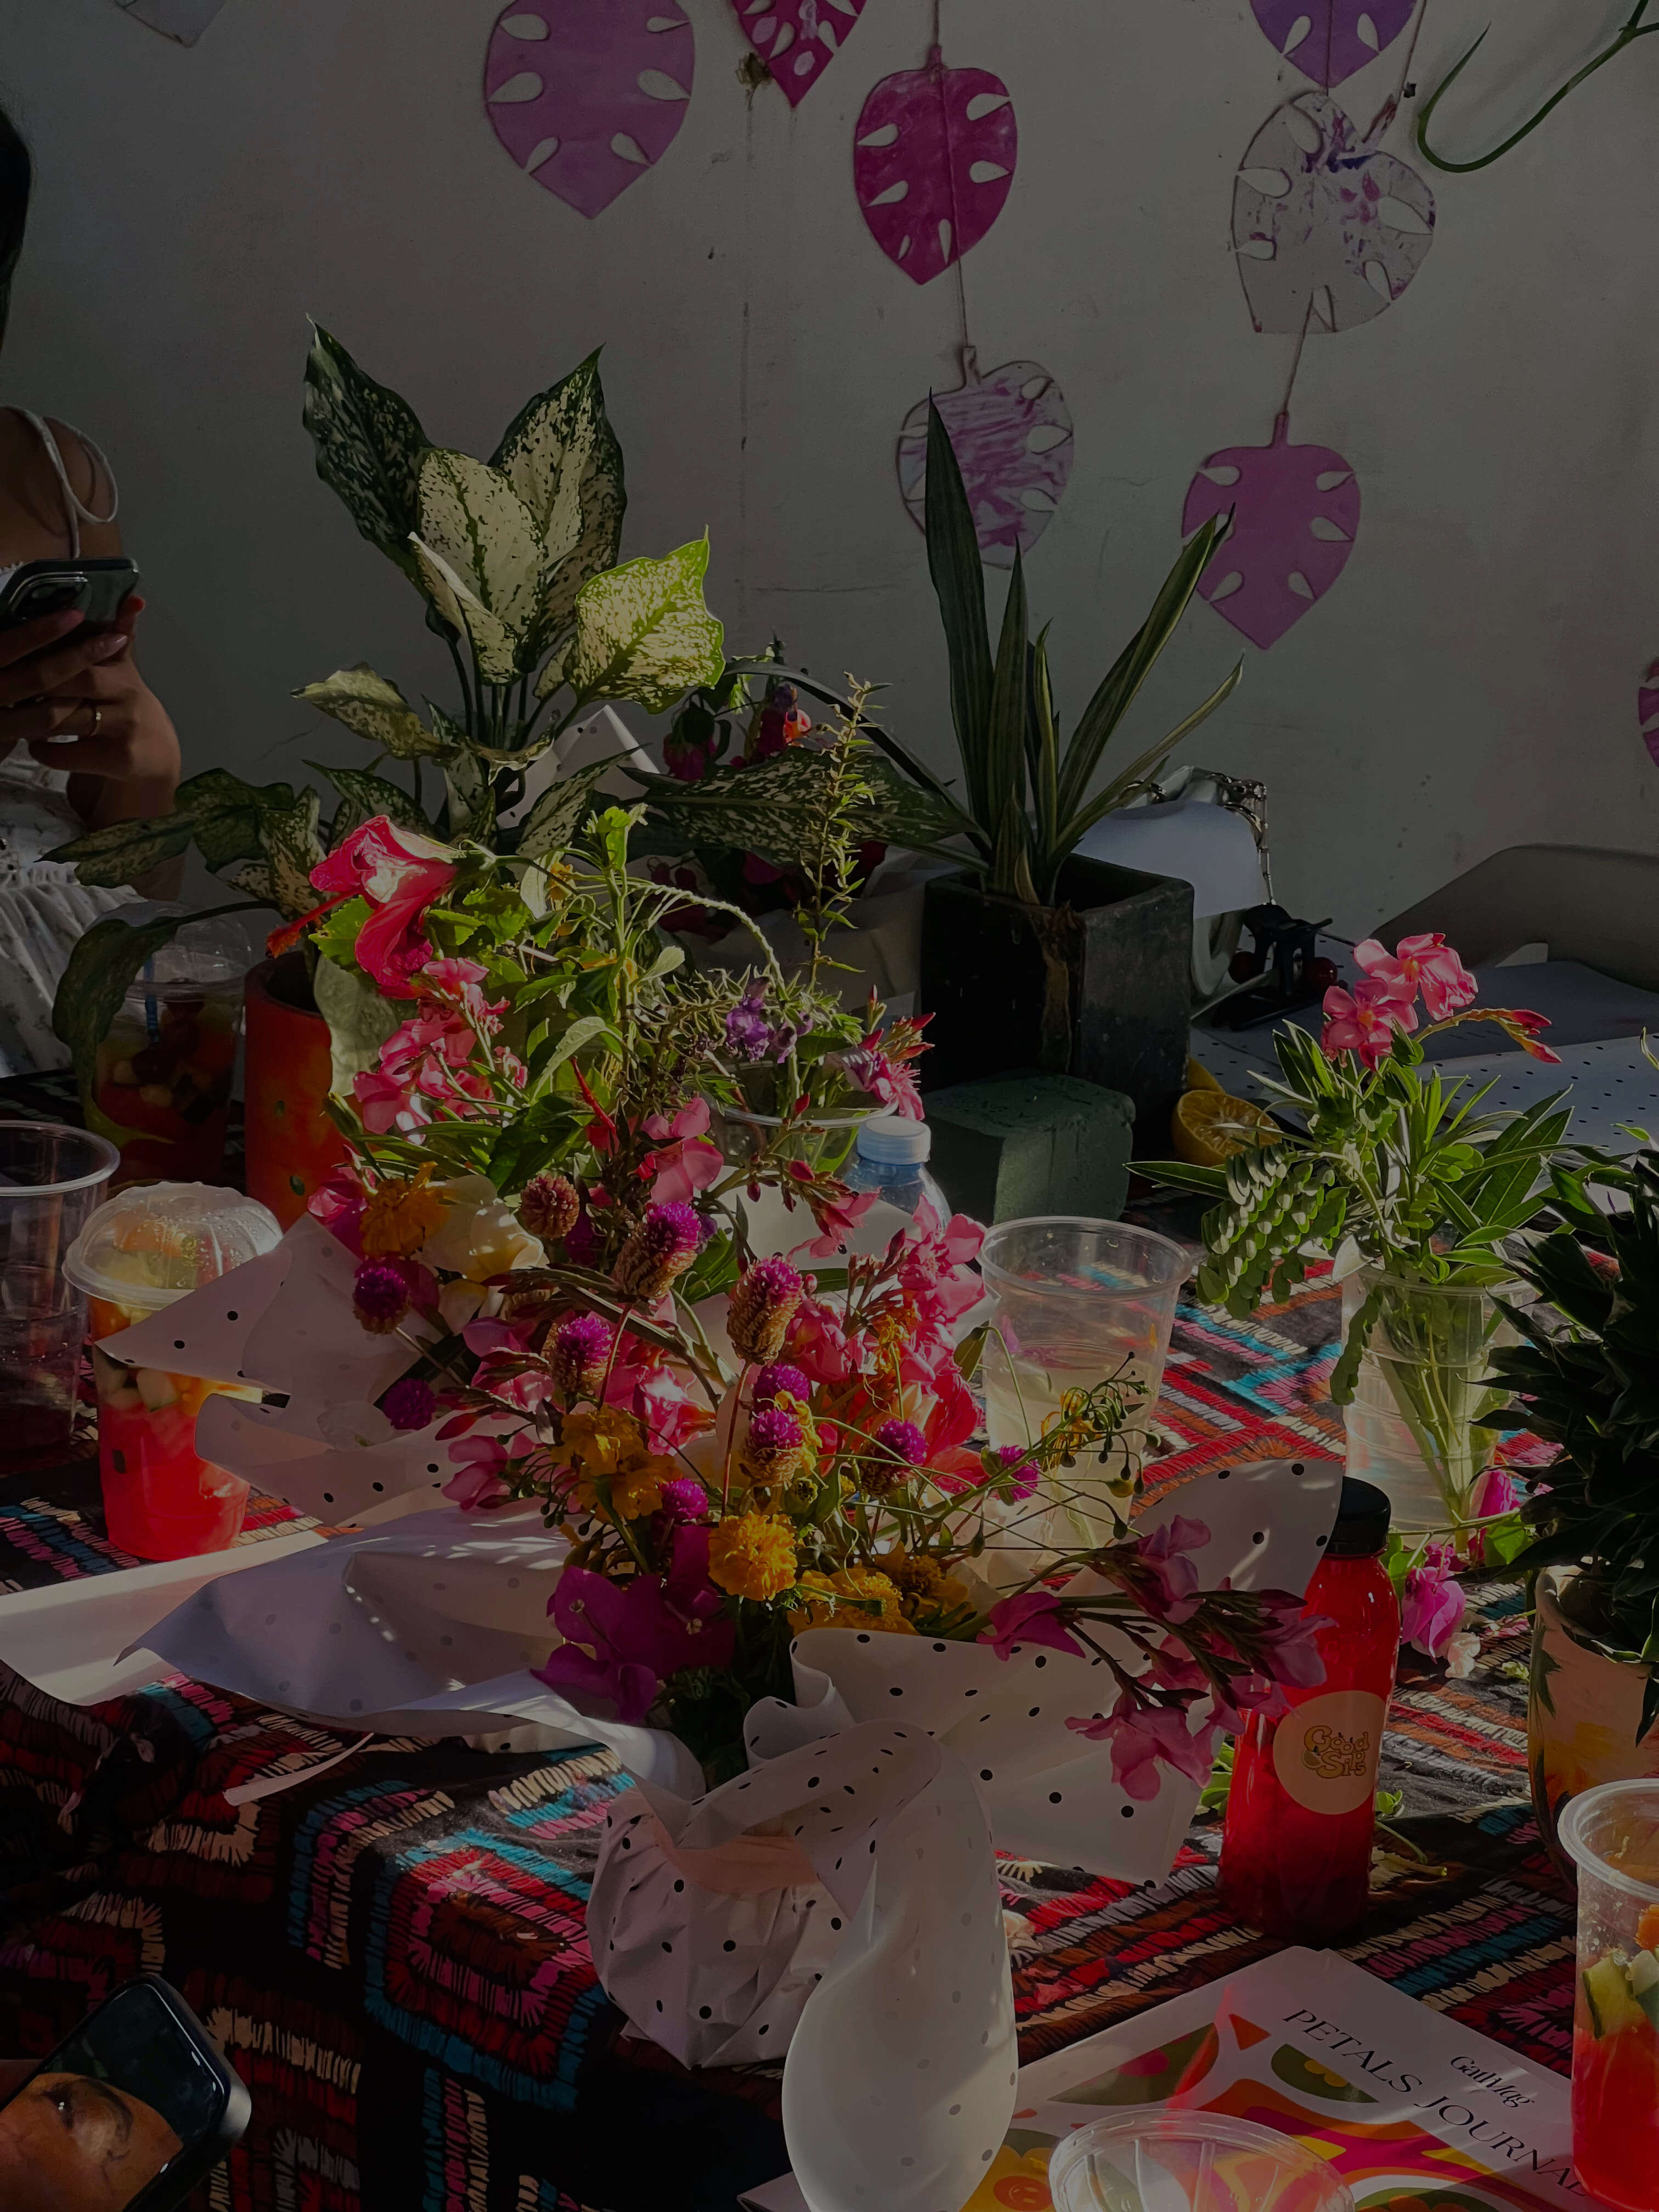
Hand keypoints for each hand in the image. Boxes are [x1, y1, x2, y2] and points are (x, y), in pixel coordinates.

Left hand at [0, 606, 136, 758]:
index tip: (23, 650)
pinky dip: (46, 751)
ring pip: (67, 720)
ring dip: (34, 718)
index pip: (87, 650)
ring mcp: (124, 728)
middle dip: (41, 682)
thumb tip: (133, 596)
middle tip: (11, 682)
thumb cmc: (125, 703)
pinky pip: (69, 754)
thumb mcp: (123, 667)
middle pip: (77, 682)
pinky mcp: (119, 759)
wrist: (155, 752)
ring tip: (14, 713)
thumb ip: (118, 632)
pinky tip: (34, 745)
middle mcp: (127, 696)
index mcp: (122, 670)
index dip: (54, 644)